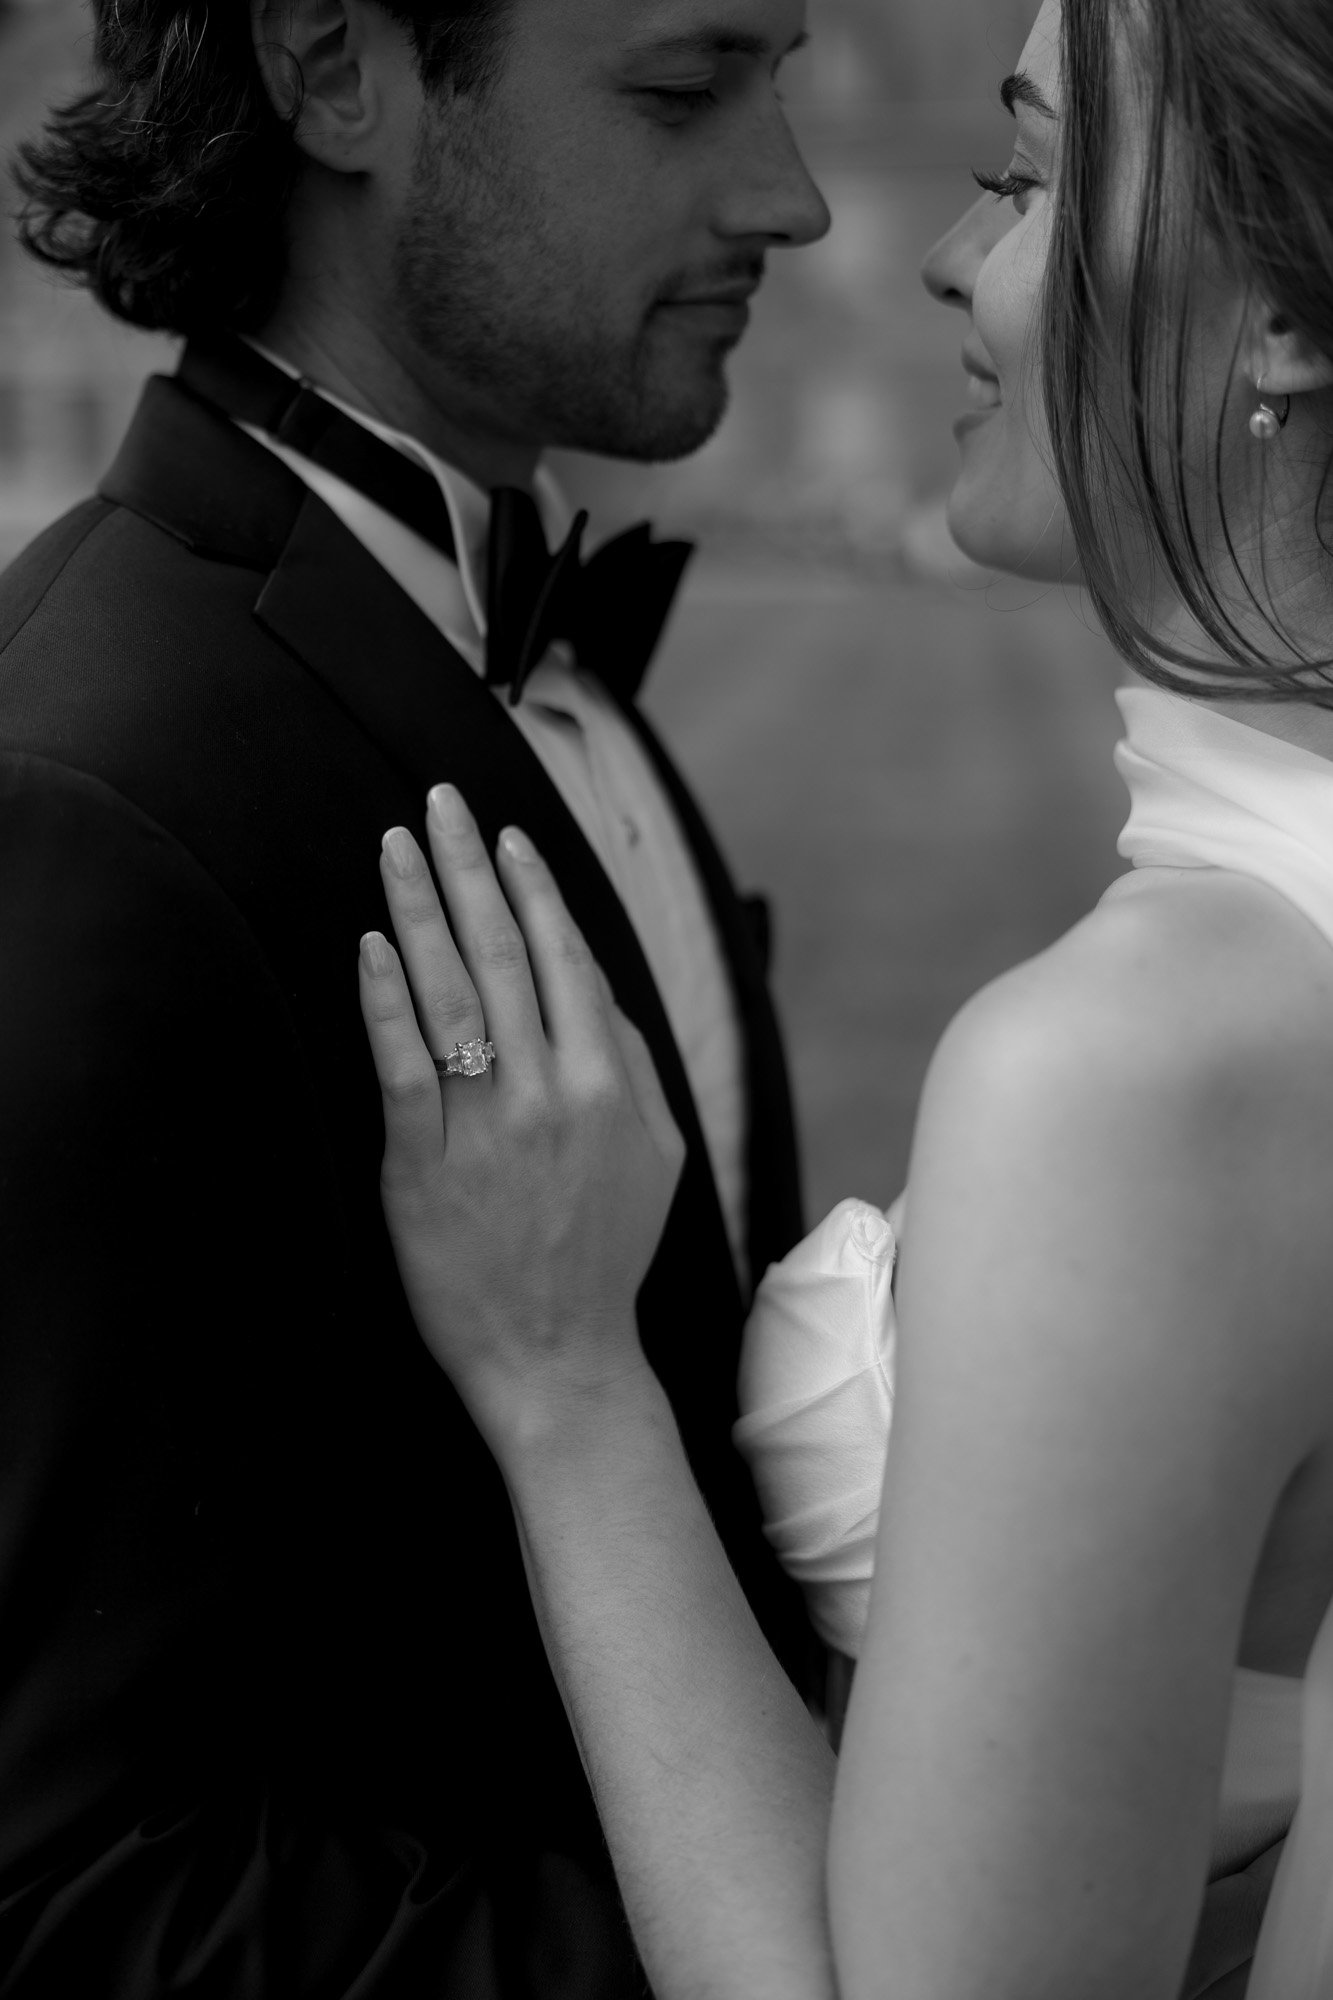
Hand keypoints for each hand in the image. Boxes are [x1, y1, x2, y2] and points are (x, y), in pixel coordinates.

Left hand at [358, 783, 685, 1462]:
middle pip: (502, 955)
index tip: (505, 836)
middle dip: (469, 868)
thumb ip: (636, 1064)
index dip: (532, 889)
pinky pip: (401, 1067)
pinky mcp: (421, 1168)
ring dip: (420, 909)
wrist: (559, 1357)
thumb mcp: (660, 1156)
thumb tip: (598, 987)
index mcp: (609, 1084)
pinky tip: (372, 944)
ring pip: (448, 995)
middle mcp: (550, 1094)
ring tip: (396, 846)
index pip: (565, 958)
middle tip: (441, 802)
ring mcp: (483, 1129)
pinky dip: (384, 1000)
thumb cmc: (605, 1254)